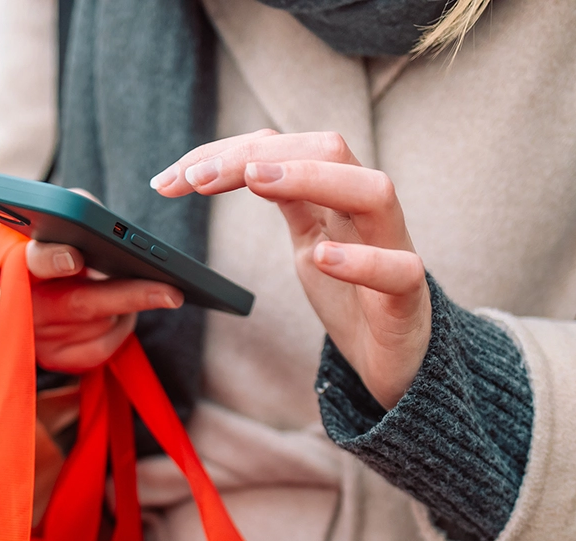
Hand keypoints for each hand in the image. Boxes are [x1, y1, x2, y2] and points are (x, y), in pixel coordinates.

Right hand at [26, 240, 182, 372]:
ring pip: (102, 326)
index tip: (75, 257)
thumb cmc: (60, 247)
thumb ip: (82, 213)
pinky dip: (120, 329)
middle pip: (81, 303)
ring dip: (128, 308)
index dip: (55, 259)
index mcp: (24, 263)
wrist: (38, 291)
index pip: (36, 260)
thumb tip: (112, 227)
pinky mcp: (55, 360)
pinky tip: (122, 314)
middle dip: (130, 295)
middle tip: (172, 291)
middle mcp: (27, 305)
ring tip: (137, 289)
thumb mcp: (64, 227)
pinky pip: (102, 349)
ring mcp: (40, 338)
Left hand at [151, 129, 429, 409]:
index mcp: (338, 195)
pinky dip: (360, 261)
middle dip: (259, 154)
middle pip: (330, 150)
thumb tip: (237, 167)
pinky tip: (322, 256)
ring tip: (259, 179)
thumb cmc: (355, 295)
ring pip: (373, 192)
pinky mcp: (406, 297)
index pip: (286, 147)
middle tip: (198, 178)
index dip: (225, 152)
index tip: (170, 178)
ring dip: (312, 179)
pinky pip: (396, 270)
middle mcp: (367, 211)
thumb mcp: (311, 243)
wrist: (398, 357)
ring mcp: (393, 249)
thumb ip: (290, 201)